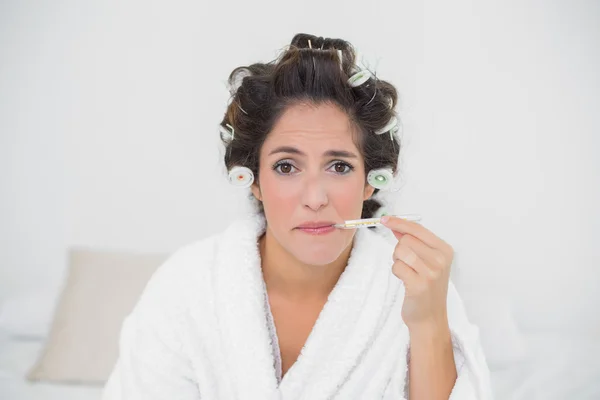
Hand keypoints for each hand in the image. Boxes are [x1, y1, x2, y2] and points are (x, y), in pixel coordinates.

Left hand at [380, 215, 453, 330]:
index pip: (417, 229)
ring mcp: (431, 272)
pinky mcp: (419, 284)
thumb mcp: (425, 261)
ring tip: (408, 273)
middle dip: (399, 249)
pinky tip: (406, 282)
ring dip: (398, 261)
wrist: (430, 317)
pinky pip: (397, 267)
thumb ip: (412, 241)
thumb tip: (395, 225)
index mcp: (444, 250)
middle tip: (407, 264)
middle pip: (406, 239)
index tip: (385, 219)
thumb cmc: (426, 287)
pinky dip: (397, 272)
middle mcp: (440, 259)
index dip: (399, 222)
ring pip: (400, 252)